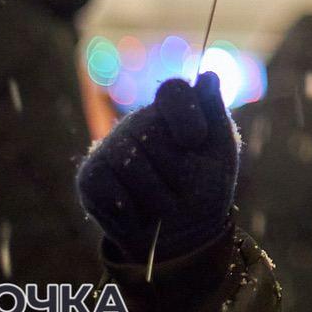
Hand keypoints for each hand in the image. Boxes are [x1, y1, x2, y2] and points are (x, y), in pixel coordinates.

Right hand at [77, 71, 238, 262]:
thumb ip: (215, 114)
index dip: (184, 113)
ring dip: (157, 195)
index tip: (196, 140)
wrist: (183, 235)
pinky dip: (131, 210)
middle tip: (184, 188)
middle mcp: (138, 122)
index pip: (172, 91)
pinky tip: (141, 213)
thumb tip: (207, 75)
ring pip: (130, 162)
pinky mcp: (90, 177)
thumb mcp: (221, 153)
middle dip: (176, 170)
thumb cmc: (205, 188)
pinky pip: (107, 188)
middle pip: (152, 131)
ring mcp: (110, 147)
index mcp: (172, 111)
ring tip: (166, 204)